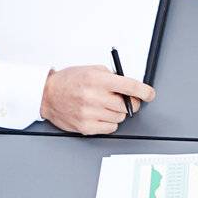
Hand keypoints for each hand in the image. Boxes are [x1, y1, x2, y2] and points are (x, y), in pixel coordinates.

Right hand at [41, 65, 155, 134]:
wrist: (47, 94)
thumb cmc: (69, 81)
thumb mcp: (92, 70)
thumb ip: (112, 77)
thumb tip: (131, 87)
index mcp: (98, 80)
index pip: (129, 86)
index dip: (144, 91)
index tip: (149, 94)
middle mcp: (94, 97)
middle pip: (127, 105)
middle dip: (130, 102)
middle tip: (125, 99)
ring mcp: (90, 113)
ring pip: (120, 117)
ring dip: (118, 112)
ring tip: (106, 105)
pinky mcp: (86, 127)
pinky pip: (110, 127)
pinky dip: (110, 122)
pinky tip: (101, 114)